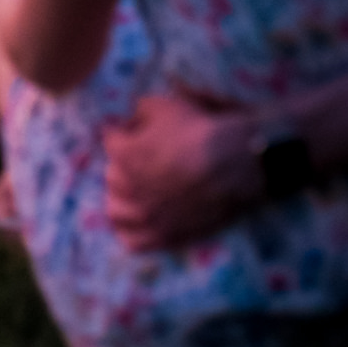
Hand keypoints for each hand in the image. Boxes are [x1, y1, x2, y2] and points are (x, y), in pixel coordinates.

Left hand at [104, 91, 265, 251]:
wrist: (236, 165)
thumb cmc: (201, 131)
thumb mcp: (167, 105)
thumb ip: (141, 110)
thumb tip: (134, 119)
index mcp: (123, 153)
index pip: (111, 140)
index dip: (128, 132)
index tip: (140, 131)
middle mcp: (126, 187)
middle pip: (112, 175)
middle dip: (124, 164)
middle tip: (144, 159)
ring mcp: (144, 215)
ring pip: (116, 210)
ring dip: (123, 199)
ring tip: (138, 192)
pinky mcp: (163, 236)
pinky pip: (133, 241)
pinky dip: (133, 231)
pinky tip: (144, 220)